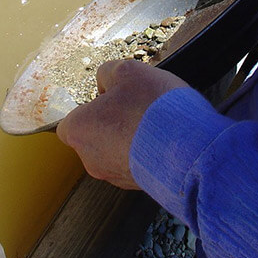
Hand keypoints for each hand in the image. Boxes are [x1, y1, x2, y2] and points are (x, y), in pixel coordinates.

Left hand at [56, 60, 187, 189]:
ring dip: (130, 138)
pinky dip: (146, 153)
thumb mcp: (127, 70)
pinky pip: (136, 165)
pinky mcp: (137, 186)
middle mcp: (90, 158)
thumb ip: (107, 73)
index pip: (69, 123)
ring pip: (115, 152)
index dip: (88, 109)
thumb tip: (104, 82)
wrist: (189, 148)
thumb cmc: (152, 107)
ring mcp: (114, 176)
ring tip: (155, 122)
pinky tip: (166, 139)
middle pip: (94, 137)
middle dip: (111, 123)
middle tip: (135, 107)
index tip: (109, 100)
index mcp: (79, 130)